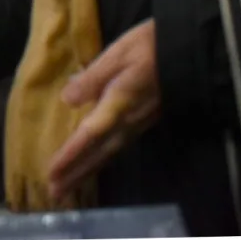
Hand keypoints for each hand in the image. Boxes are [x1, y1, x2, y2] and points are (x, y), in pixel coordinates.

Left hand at [48, 19, 160, 200]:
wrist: (188, 50)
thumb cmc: (150, 46)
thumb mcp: (118, 54)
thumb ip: (92, 77)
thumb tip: (67, 98)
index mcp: (118, 103)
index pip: (89, 135)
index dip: (70, 155)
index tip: (52, 172)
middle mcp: (128, 120)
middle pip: (98, 152)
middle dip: (76, 173)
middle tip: (55, 193)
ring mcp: (138, 123)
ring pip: (109, 153)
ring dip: (87, 171)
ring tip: (68, 186)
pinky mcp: (143, 121)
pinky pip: (118, 147)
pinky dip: (102, 159)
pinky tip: (93, 163)